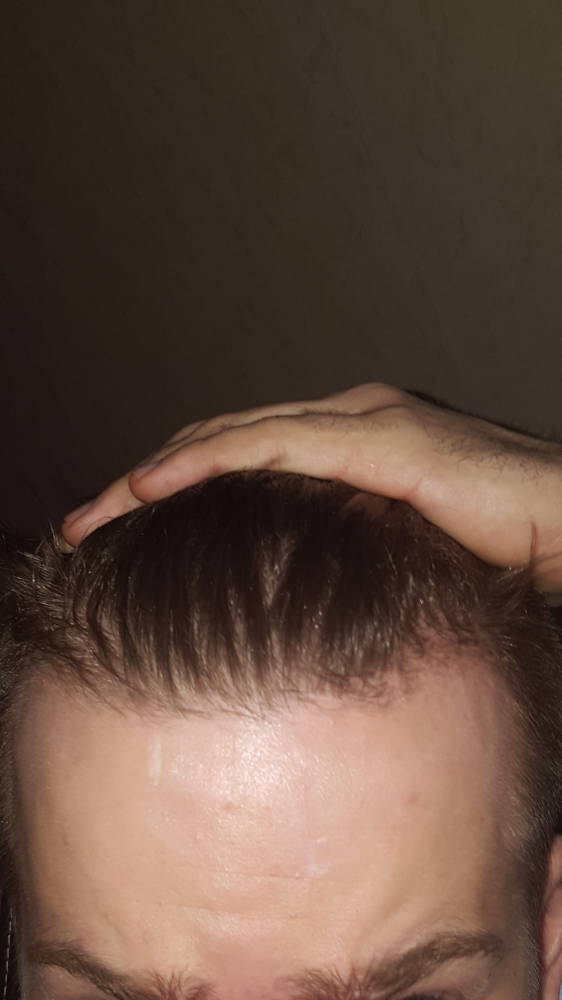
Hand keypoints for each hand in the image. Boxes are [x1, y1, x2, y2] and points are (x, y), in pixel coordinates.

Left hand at [61, 383, 561, 589]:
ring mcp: (362, 418)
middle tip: (86, 522)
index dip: (176, 484)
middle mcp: (350, 413)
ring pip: (228, 435)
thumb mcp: (398, 546)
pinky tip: (150, 488)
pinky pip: (268, 444)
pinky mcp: (378, 441)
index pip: (241, 452)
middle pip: (219, 438)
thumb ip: (343, 545)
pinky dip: (202, 463)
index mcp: (353, 436)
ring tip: (95, 513)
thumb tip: (290, 588)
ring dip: (152, 474)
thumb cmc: (499, 545)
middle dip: (144, 479)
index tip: (122, 528)